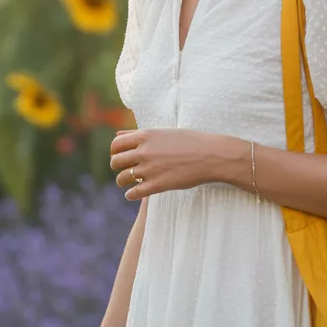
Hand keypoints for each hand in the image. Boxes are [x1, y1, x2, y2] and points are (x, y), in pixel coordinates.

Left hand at [110, 127, 226, 200]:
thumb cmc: (190, 142)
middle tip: (124, 170)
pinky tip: (134, 194)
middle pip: (116, 162)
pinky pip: (134, 193)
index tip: (120, 156)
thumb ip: (139, 133)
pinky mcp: (157, 185)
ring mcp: (150, 169)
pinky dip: (130, 194)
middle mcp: (144, 151)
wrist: (211, 155)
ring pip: (122, 178)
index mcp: (145, 136)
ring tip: (128, 183)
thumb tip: (118, 133)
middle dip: (117, 167)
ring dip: (122, 182)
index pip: (116, 144)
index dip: (115, 152)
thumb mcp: (163, 132)